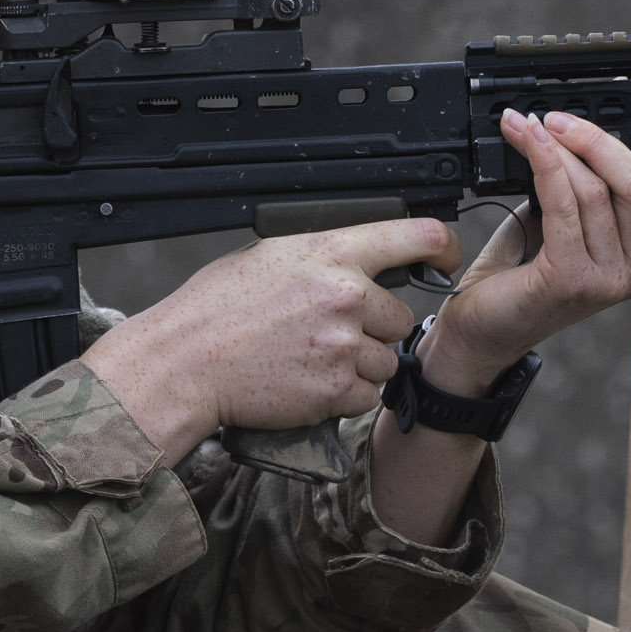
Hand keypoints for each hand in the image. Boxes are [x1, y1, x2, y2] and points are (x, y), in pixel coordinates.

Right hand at [80, 216, 458, 461]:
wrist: (184, 362)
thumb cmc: (215, 311)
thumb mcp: (269, 257)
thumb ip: (322, 256)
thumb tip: (357, 259)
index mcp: (330, 251)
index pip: (417, 236)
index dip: (443, 248)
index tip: (446, 260)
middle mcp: (345, 295)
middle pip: (401, 315)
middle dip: (374, 327)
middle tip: (328, 332)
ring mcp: (344, 345)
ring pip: (386, 360)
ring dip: (359, 364)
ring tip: (311, 358)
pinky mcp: (336, 389)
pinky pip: (366, 395)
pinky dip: (343, 395)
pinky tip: (307, 381)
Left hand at [417, 110, 630, 394]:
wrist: (484, 324)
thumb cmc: (525, 270)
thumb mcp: (569, 218)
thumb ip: (589, 183)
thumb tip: (576, 127)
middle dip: (597, 141)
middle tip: (559, 120)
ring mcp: (609, 279)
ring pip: (595, 190)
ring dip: (559, 149)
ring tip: (529, 128)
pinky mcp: (572, 279)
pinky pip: (563, 204)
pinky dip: (545, 164)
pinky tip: (529, 143)